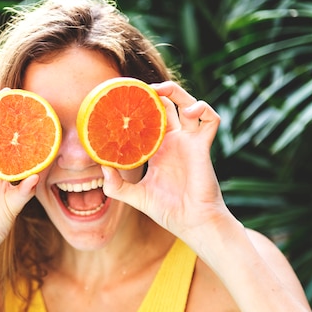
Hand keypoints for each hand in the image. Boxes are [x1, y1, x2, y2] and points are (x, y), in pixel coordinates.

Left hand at [101, 81, 233, 241]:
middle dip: (157, 91)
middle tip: (141, 88)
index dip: (140, 107)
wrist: (191, 223)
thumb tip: (101, 168)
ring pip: (189, 104)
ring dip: (177, 92)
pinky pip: (211, 119)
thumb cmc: (167, 210)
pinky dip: (204, 108)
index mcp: (158, 149)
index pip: (149, 119)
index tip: (122, 98)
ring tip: (162, 90)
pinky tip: (190, 111)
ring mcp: (190, 142)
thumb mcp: (134, 196)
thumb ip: (116, 185)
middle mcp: (174, 141)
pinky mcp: (203, 147)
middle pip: (168, 105)